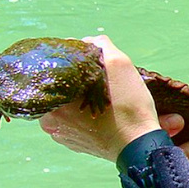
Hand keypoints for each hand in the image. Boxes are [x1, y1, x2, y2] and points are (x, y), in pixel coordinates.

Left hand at [38, 36, 160, 161]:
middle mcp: (49, 118)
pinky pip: (76, 122)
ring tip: (110, 95)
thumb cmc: (127, 106)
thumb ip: (101, 46)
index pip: (60, 68)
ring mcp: (60, 134)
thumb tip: (89, 41)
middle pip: (66, 88)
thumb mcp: (119, 64)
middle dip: (84, 80)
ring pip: (71, 105)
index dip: (78, 59)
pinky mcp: (73, 145)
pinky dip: (89, 116)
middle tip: (105, 77)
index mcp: (54, 97)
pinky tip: (108, 113)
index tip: (95, 58)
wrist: (139, 145)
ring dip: (87, 98)